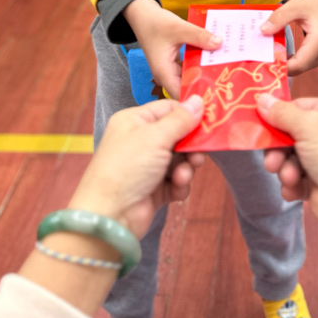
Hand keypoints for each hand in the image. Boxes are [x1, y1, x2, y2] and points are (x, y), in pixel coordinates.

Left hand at [68, 97, 204, 239]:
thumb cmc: (127, 168)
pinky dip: (179, 184)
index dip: (188, 115)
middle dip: (190, 146)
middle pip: (177, 135)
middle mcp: (141, 141)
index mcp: (135, 121)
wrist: (110, 217)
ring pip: (180, 159)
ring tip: (182, 176)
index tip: (208, 122)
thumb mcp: (155, 137)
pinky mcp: (154, 188)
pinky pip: (176, 180)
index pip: (168, 109)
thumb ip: (180, 120)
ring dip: (186, 168)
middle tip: (199, 154)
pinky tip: (176, 188)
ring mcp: (147, 166)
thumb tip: (199, 100)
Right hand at [125, 0, 221, 99]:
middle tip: (228, 84)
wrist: (143, 15)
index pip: (182, 95)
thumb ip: (199, 36)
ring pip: (190, 78)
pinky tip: (214, 61)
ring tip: (226, 73)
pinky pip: (189, 69)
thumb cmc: (156, 23)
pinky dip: (200, 65)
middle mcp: (167, 76)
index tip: (218, 94)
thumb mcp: (179, 28)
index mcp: (164, 73)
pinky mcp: (175, 64)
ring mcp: (171, 70)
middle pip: (188, 88)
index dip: (198, 97)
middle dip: (206, 86)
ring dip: (205, 75)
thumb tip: (219, 43)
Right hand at [258, 96, 317, 227]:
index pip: (297, 107)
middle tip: (271, 161)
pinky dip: (292, 183)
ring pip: (289, 157)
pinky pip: (295, 176)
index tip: (260, 125)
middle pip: (289, 134)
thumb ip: (281, 113)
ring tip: (289, 177)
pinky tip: (295, 188)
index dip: (278, 116)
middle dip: (278, 150)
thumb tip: (260, 98)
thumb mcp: (307, 125)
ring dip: (285, 168)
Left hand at [260, 0, 317, 75]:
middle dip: (279, 64)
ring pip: (299, 68)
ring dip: (284, 62)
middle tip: (260, 56)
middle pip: (297, 69)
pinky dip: (290, 59)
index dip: (279, 66)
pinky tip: (278, 51)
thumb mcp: (296, 5)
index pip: (297, 65)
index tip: (262, 59)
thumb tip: (262, 31)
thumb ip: (279, 17)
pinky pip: (302, 63)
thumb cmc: (316, 4)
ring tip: (267, 52)